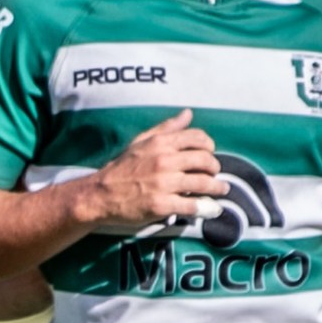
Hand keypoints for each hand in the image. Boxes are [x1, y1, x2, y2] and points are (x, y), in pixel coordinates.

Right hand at [80, 110, 226, 230]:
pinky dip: (205, 208)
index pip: (197, 138)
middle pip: (204, 160)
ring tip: (221, 190)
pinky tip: (211, 209)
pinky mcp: (162, 205)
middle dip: (215, 168)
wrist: (100, 195)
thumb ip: (166, 128)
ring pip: (202, 183)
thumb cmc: (121, 168)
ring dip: (217, 188)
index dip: (209, 146)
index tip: (210, 154)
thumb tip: (188, 113)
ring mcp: (164, 184)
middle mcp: (165, 161)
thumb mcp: (141, 142)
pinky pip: (192, 205)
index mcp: (161, 143)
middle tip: (215, 174)